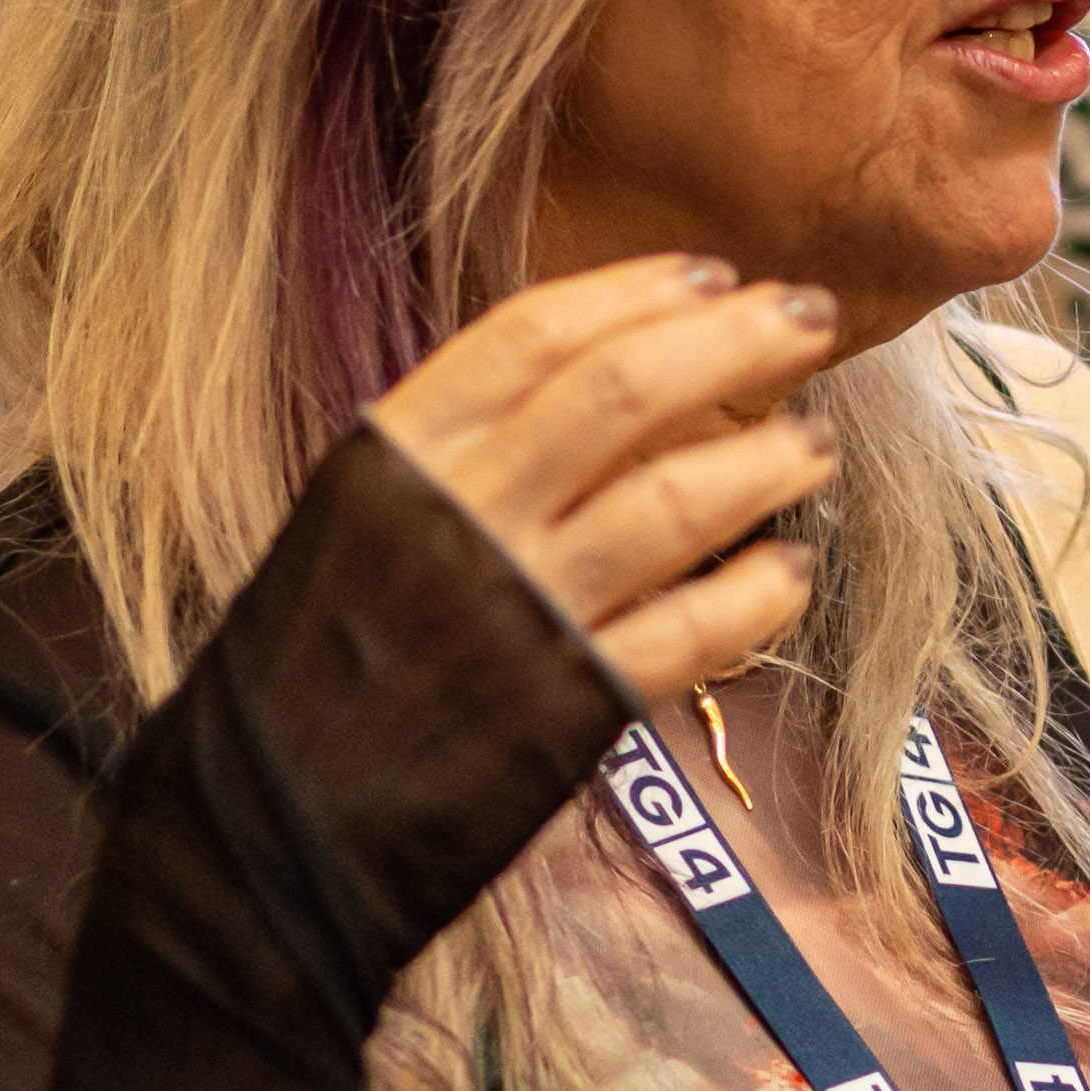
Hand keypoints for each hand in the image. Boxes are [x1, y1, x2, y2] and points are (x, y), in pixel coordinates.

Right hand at [369, 254, 839, 699]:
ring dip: (765, 461)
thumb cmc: (322, 654)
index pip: (533, 334)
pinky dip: (754, 597)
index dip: (634, 293)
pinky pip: (689, 634)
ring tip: (816, 444)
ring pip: (674, 502)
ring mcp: (521, 610)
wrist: (273, 816)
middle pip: (622, 392)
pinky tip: (790, 571)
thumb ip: (461, 452)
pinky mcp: (568, 706)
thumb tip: (598, 383)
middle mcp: (465, 515)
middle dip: (733, 342)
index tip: (712, 274)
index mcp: (403, 453)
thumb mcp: (361, 515)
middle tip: (809, 317)